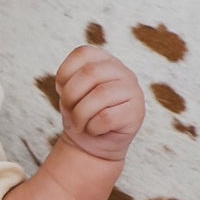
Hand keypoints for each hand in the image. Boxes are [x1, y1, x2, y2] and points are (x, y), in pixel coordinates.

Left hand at [55, 45, 144, 163]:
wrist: (92, 146)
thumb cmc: (80, 116)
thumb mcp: (69, 94)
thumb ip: (71, 80)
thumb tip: (69, 83)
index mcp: (104, 60)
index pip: (82, 54)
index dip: (65, 75)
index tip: (63, 92)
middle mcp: (122, 71)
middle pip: (90, 73)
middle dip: (70, 96)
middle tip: (69, 111)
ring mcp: (133, 90)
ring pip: (100, 95)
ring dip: (80, 114)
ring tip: (79, 123)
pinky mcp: (137, 112)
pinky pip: (107, 117)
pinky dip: (93, 127)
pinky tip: (95, 130)